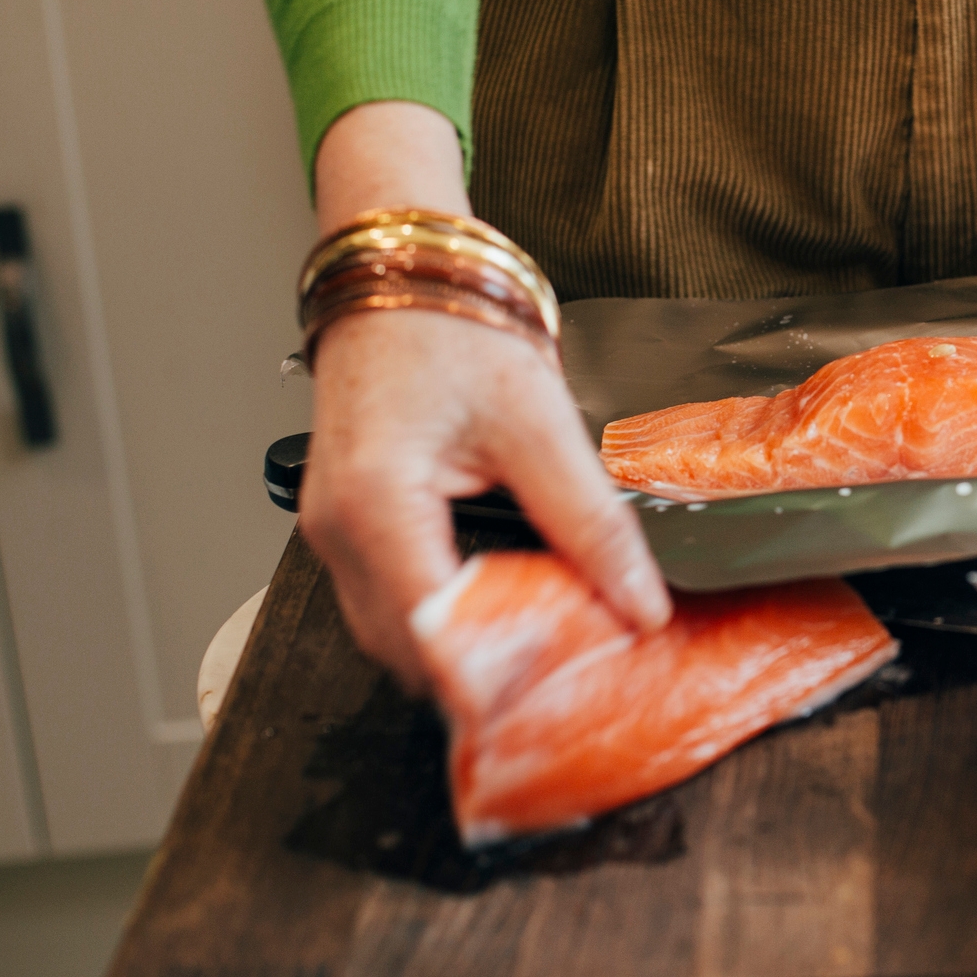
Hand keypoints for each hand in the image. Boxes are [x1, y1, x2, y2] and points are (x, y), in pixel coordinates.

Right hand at [300, 102, 669, 691]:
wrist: (403, 269)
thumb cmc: (454, 327)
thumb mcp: (539, 425)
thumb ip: (589, 522)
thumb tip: (640, 606)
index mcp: (377, 508)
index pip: (436, 638)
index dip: (501, 683)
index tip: (567, 707)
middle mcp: (338, 535)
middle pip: (415, 653)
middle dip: (492, 678)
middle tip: (579, 687)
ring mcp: (336, 535)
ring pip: (404, 635)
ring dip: (474, 651)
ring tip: (561, 652)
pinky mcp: (355, 526)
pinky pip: (402, 599)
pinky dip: (457, 617)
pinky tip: (521, 607)